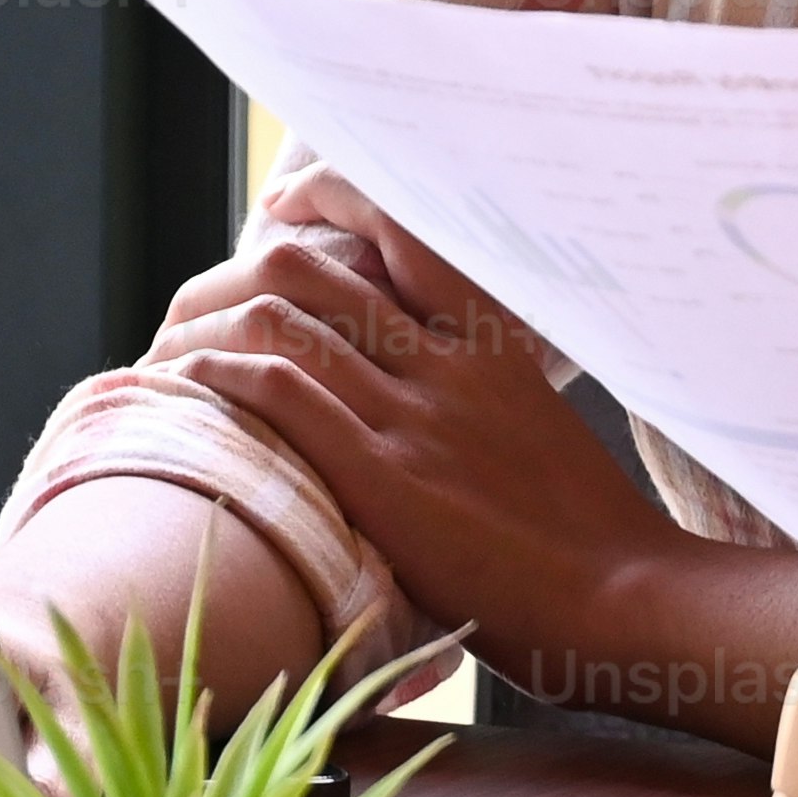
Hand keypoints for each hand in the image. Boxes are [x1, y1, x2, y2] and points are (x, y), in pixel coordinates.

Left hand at [154, 175, 678, 652]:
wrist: (626, 598)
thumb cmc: (587, 537)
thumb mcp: (536, 428)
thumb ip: (476, 392)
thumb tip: (416, 387)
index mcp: (486, 343)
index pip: (397, 228)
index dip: (328, 198)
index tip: (285, 205)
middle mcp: (443, 361)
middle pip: (313, 268)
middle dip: (235, 276)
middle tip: (197, 301)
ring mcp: (412, 416)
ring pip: (283, 320)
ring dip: (207, 328)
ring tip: (172, 349)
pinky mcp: (384, 476)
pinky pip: (280, 393)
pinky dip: (218, 376)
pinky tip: (188, 384)